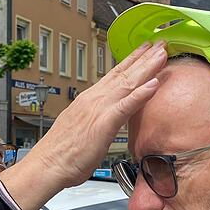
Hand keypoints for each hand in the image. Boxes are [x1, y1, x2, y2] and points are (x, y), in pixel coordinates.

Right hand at [1, 41, 166, 209]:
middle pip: (124, 74)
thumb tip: (102, 120)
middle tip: (161, 43)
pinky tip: (154, 84)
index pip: (114, 76)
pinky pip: (126, 106)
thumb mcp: (82, 130)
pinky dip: (140, 94)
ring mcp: (99, 109)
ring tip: (163, 54)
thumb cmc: (62, 154)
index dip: (132, 62)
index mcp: (89, 100)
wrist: (47, 165)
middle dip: (144, 58)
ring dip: (147, 68)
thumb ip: (94, 120)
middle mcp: (94, 99)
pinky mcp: (103, 123)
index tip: (145, 51)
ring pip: (128, 83)